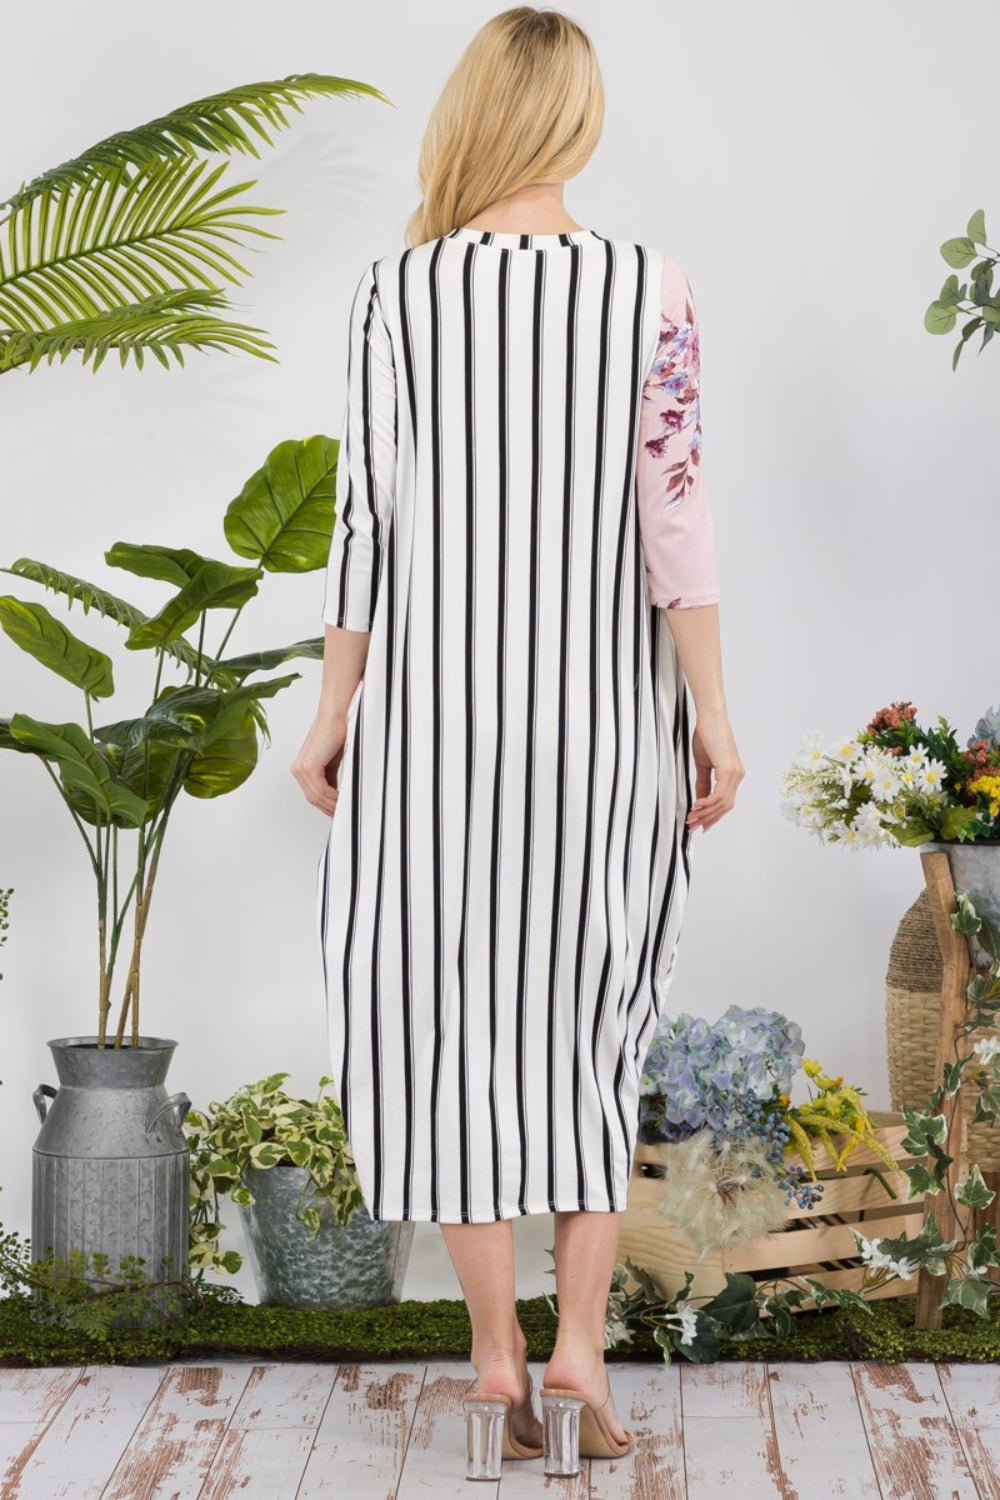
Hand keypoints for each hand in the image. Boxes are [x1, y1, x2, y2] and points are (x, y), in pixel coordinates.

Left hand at [290, 711, 347, 816]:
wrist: (336, 715)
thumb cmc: (336, 732)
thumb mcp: (332, 762)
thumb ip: (330, 778)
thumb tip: (336, 794)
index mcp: (301, 768)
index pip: (312, 794)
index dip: (325, 806)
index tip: (337, 812)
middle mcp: (298, 769)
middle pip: (313, 798)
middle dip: (328, 809)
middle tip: (343, 815)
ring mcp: (301, 768)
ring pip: (317, 796)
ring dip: (331, 805)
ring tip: (345, 808)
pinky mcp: (309, 766)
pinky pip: (320, 790)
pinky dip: (332, 797)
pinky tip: (342, 799)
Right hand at [687, 709, 743, 831]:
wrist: (710, 718)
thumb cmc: (707, 735)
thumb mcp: (703, 764)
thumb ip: (703, 783)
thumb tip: (700, 799)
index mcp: (733, 774)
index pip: (725, 802)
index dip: (713, 816)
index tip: (700, 824)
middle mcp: (738, 775)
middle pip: (725, 806)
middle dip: (708, 818)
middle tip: (693, 825)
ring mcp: (735, 773)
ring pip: (722, 803)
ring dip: (705, 813)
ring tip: (691, 818)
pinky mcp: (728, 769)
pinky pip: (719, 794)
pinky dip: (707, 802)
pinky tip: (696, 805)